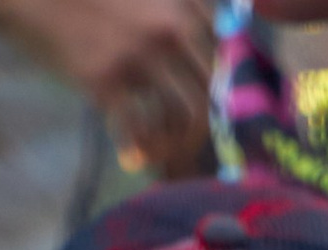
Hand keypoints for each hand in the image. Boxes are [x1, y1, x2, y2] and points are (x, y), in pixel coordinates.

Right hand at [0, 0, 212, 164]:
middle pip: (207, 95)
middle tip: (183, 147)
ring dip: (173, 144)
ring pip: (181, 118)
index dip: (215, 96)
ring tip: (156, 153)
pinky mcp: (107, 82)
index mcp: (180, 11)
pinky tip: (131, 156)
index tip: (204, 114)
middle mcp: (168, 34)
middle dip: (199, 129)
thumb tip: (206, 57)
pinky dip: (138, 149)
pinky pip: (137, 129)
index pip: (219, 63)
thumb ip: (176, 17)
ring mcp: (139, 60)